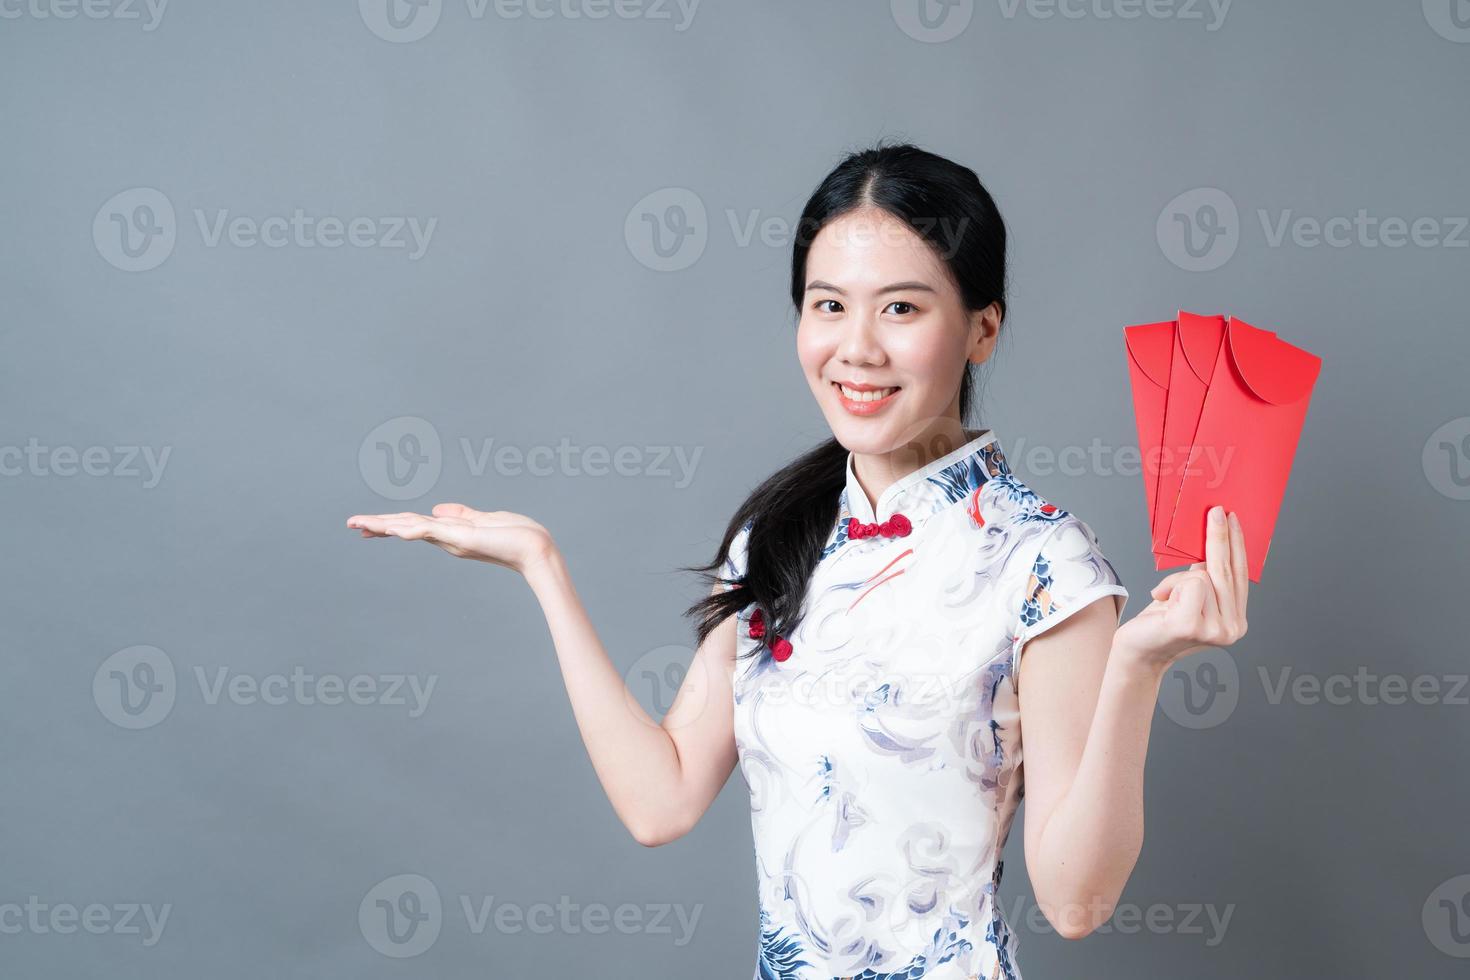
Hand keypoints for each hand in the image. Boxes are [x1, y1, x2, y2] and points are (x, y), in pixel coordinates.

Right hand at [345, 503, 556, 575]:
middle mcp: (447, 539)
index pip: (413, 525)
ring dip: (384, 525)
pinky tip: (391, 528)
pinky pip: (430, 531)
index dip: (390, 523)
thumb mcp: (484, 518)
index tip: (367, 525)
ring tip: (359, 524)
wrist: (536, 550)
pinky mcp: (461, 538)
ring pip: (411, 529)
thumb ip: (460, 514)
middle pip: (405, 527)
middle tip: (350, 524)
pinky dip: (410, 528)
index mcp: (450, 533)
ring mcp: (452, 540)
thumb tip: (437, 508)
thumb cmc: (516, 536)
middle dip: (377, 525)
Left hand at [1113, 505, 1249, 673]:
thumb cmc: (1161, 623)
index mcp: (1235, 620)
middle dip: (1220, 538)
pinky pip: (1189, 584)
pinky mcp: (1192, 626)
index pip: (1240, 577)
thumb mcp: (1188, 598)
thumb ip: (1206, 580)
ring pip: (1203, 577)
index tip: (1232, 519)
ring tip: (1166, 597)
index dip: (1237, 546)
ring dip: (1178, 580)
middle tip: (1216, 512)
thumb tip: (1209, 548)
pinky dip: (1171, 585)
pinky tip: (1162, 600)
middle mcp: (1232, 628)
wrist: (1137, 653)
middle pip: (1227, 572)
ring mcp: (1215, 630)